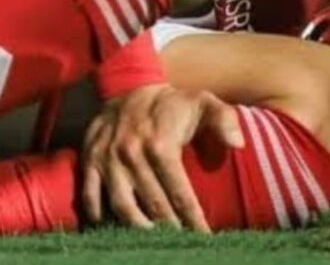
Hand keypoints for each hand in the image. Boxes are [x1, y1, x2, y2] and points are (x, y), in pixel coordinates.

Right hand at [81, 84, 243, 231]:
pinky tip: (111, 226)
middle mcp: (132, 153)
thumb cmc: (172, 103)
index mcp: (161, 144)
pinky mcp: (90, 159)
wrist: (129, 85)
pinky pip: (90, 194)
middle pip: (154, 205)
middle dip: (170, 229)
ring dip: (138, 228)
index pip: (180, 193)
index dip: (193, 219)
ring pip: (122, 205)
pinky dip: (98, 214)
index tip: (203, 236)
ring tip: (152, 242)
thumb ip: (224, 120)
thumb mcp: (203, 102)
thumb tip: (238, 143)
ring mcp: (108, 158)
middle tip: (182, 244)